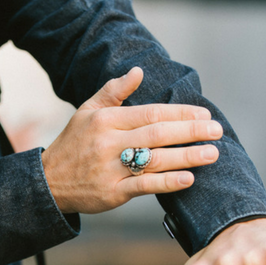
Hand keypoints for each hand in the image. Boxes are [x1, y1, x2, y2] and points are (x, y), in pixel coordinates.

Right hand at [42, 67, 222, 213]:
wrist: (48, 182)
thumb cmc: (74, 143)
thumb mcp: (88, 111)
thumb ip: (114, 90)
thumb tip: (138, 71)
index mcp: (106, 120)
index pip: (151, 112)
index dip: (180, 112)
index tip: (204, 114)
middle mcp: (109, 143)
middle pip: (158, 134)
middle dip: (191, 131)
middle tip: (217, 130)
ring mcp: (111, 169)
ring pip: (155, 160)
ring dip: (187, 156)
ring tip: (212, 153)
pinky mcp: (112, 193)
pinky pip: (144, 187)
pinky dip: (168, 182)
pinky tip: (189, 178)